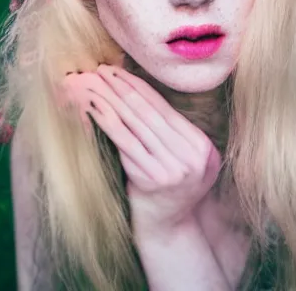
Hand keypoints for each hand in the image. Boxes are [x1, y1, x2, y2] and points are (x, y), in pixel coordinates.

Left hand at [62, 64, 221, 230]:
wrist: (166, 227)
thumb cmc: (167, 186)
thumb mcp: (182, 158)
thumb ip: (169, 131)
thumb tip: (133, 89)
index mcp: (203, 146)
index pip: (163, 108)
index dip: (137, 86)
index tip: (116, 71)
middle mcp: (193, 157)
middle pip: (148, 112)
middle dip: (121, 88)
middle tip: (100, 69)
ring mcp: (174, 168)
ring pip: (135, 124)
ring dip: (111, 99)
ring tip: (93, 82)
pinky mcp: (152, 178)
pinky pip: (124, 142)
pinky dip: (106, 121)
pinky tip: (92, 107)